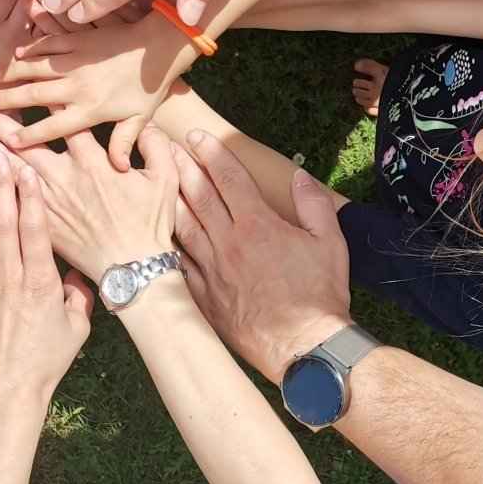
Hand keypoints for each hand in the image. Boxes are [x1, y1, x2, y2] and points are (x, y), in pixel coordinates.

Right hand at [0, 13, 195, 168]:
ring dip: (12, 74)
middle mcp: (78, 86)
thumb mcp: (140, 118)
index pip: (52, 127)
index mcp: (90, 109)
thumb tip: (118, 169)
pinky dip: (31, 49)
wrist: (158, 46)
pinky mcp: (78, 40)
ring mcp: (76, 61)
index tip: (7, 142)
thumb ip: (124, 142)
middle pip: (34, 96)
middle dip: (6, 102)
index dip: (28, 136)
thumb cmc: (150, 86)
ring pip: (36, 69)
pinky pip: (48, 44)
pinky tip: (17, 54)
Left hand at [0, 105, 177, 282]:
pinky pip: (9, 207)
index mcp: (93, 163)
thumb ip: (156, 147)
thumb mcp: (165, 180)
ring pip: (11, 170)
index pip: (63, 124)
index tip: (22, 85)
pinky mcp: (43, 228)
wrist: (135, 269)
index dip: (43, 101)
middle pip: (25, 142)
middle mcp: (65, 179)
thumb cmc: (151, 225)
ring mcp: (50, 204)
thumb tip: (149, 127)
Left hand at [0, 128, 92, 402]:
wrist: (5, 396)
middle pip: (4, 226)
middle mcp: (11, 282)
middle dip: (1, 188)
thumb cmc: (45, 364)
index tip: (29, 170)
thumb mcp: (75, 330)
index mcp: (41, 285)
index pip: (35, 232)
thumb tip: (82, 272)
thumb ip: (79, 297)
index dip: (32, 199)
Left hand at [170, 130, 351, 381]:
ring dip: (167, 198)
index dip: (212, 152)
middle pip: (198, 194)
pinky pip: (179, 264)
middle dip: (179, 164)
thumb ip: (314, 205)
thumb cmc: (320, 295)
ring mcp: (212, 270)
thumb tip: (300, 177)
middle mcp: (228, 242)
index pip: (230, 177)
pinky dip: (166, 245)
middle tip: (160, 143)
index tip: (196, 136)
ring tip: (152, 178)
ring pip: (182, 225)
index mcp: (258, 225)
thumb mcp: (330, 242)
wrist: (302, 347)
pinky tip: (153, 233)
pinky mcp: (203, 297)